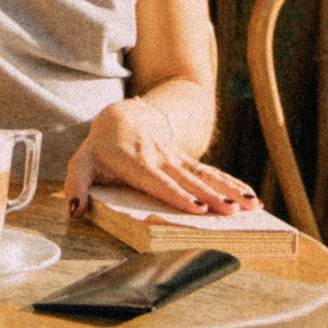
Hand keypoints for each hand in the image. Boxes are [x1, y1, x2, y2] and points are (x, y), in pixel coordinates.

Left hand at [61, 101, 253, 219]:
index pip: (159, 182)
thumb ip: (77, 185)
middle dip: (212, 197)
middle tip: (233, 212)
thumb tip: (76, 211)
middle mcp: (160, 160)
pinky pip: (210, 172)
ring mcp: (176, 159)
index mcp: (135, 163)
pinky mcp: (186, 160)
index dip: (178, 195)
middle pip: (189, 181)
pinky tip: (251, 196)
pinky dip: (232, 183)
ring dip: (230, 190)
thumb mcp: (82, 162)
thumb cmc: (101, 146)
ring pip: (206, 175)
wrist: (123, 115)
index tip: (197, 208)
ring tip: (251, 205)